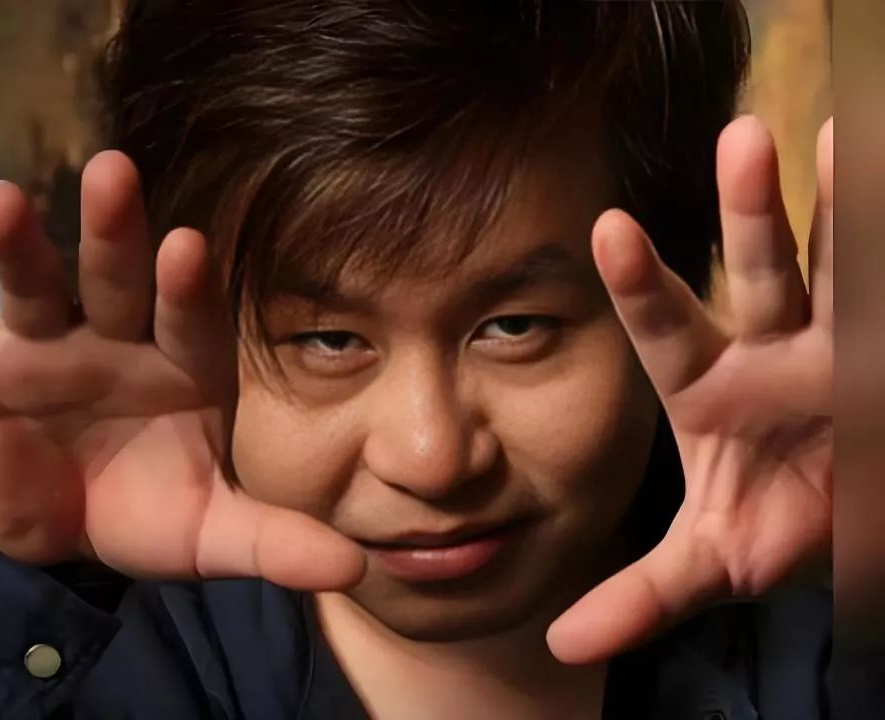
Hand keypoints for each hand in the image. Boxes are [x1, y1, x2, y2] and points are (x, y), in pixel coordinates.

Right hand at [0, 151, 364, 589]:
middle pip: (120, 280)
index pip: (192, 320)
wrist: (75, 529)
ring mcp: (54, 343)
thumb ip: (278, 542)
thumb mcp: (214, 535)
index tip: (187, 247)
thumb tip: (354, 569)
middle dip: (113, 232)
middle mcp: (123, 340)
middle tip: (113, 174)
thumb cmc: (157, 514)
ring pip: (43, 285)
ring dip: (25, 244)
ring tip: (3, 201)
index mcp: (189, 366)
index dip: (188, 288)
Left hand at [547, 116, 832, 663]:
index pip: (667, 330)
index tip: (608, 228)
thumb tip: (560, 643)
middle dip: (750, 213)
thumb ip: (641, 595)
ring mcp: (839, 342)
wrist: (844, 515)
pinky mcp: (882, 349)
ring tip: (853, 136)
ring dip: (845, 207)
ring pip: (839, 264)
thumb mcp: (711, 563)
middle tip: (741, 139)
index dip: (641, 285)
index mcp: (708, 386)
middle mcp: (771, 349)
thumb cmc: (773, 522)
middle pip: (756, 274)